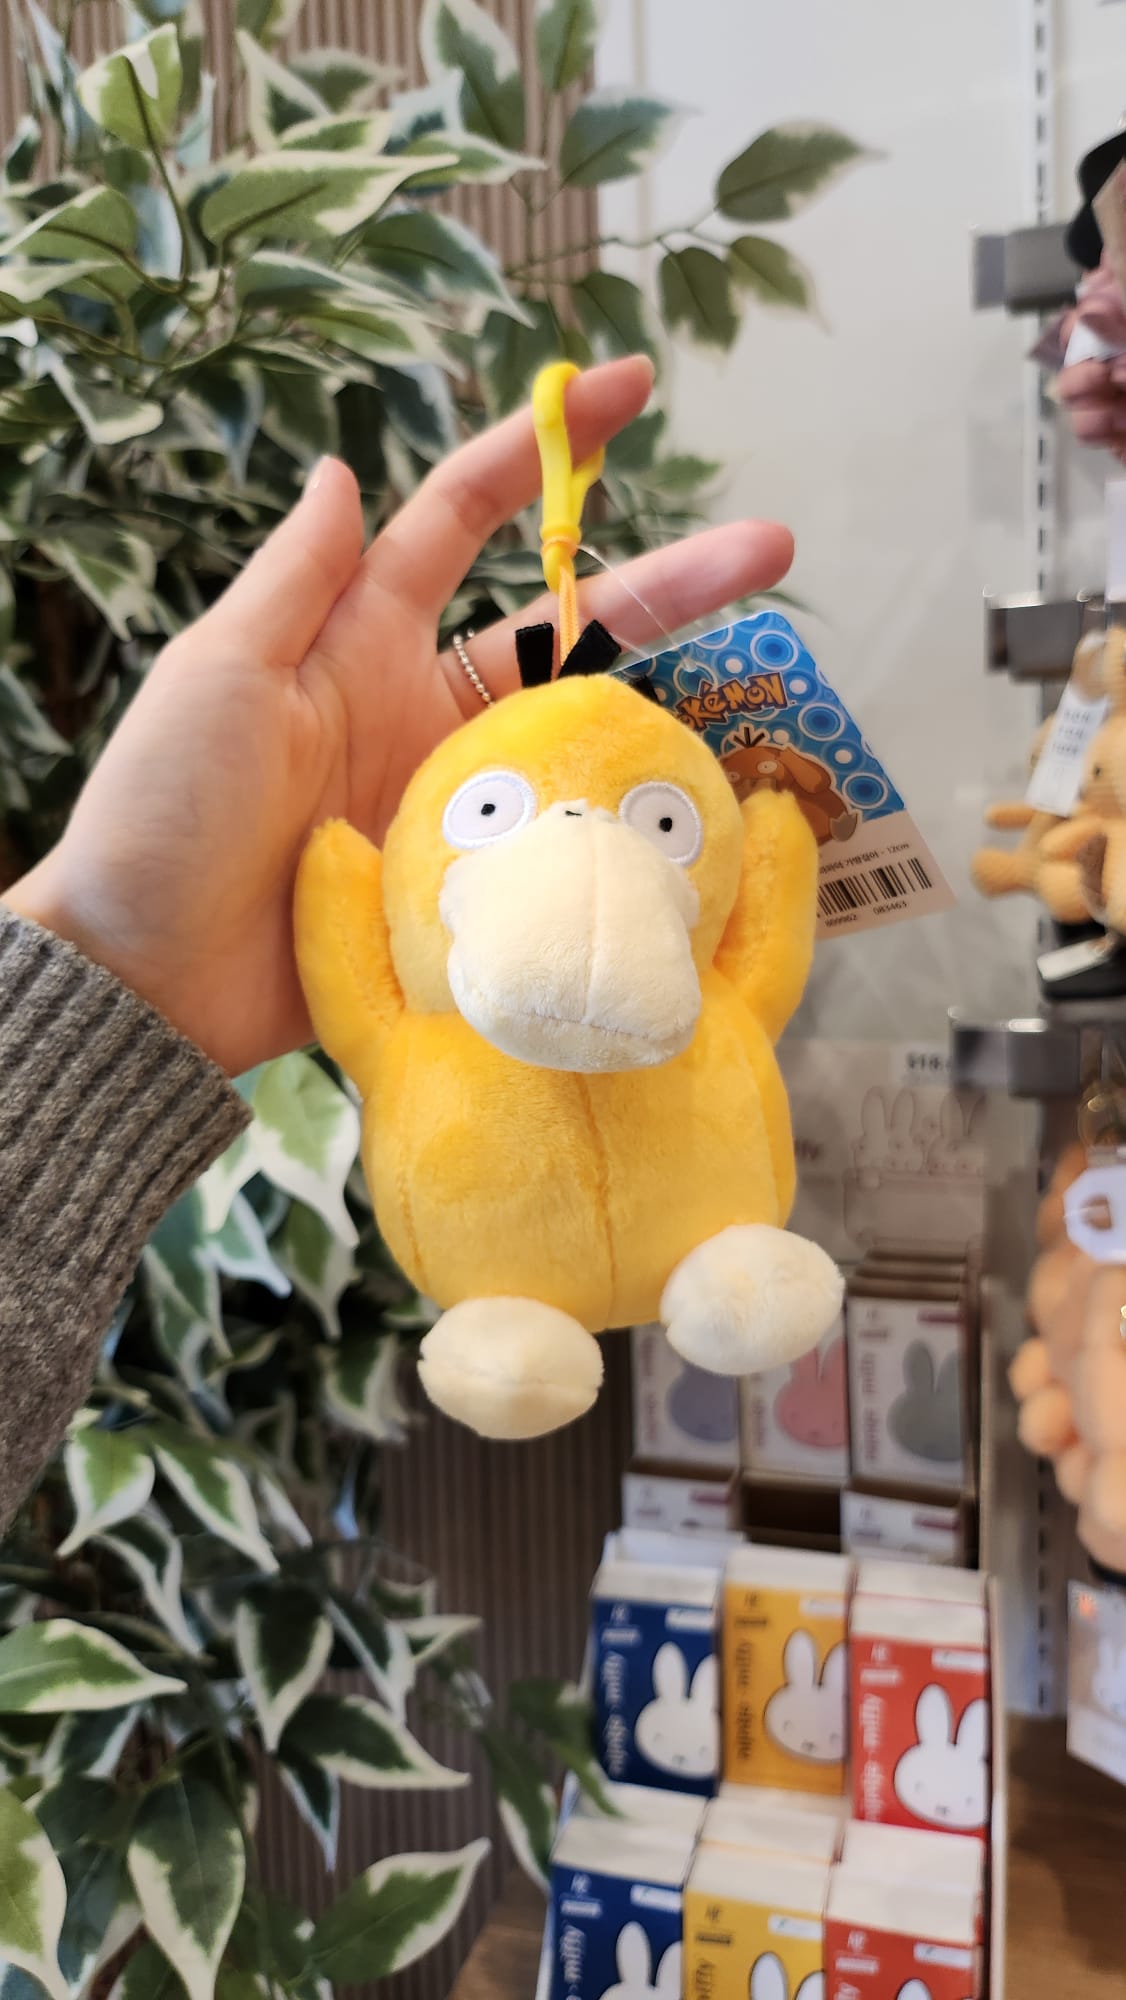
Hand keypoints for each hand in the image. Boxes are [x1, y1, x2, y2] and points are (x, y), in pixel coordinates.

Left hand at [4, 356, 793, 1074]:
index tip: (627, 388)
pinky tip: (702, 812)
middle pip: (569, 626)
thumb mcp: (223, 674)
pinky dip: (631, 822)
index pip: (467, 519)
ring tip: (764, 687)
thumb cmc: (168, 813)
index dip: (546, 449)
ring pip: (586, 731)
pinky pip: (567, 840)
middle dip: (670, 579)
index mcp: (364, 640)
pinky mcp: (476, 884)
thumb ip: (299, 578)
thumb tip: (348, 468)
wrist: (153, 978)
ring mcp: (462, 798)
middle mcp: (427, 709)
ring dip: (672, 702)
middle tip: (773, 549)